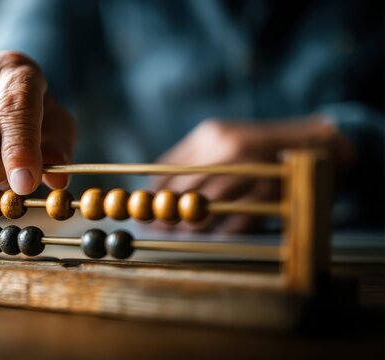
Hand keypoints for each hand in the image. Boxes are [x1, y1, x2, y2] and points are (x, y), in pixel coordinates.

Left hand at [153, 117, 352, 232]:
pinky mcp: (269, 193)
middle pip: (183, 190)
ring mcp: (250, 172)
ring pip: (205, 209)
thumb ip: (189, 158)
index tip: (148, 209)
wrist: (312, 142)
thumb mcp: (221, 138)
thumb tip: (153, 189)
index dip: (154, 194)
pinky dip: (222, 231)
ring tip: (187, 233)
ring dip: (192, 227)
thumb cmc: (255, 144)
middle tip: (160, 228)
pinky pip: (234, 221)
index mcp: (211, 134)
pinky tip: (217, 234)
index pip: (168, 169)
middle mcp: (228, 150)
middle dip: (168, 214)